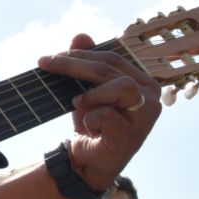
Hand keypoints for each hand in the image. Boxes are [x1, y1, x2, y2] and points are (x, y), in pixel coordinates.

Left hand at [37, 35, 160, 191]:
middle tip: (45, 64)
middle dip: (74, 65)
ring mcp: (146, 117)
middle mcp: (152, 96)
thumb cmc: (93, 124)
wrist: (88, 162)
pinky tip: (88, 127)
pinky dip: (92, 118)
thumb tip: (81, 35)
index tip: (50, 57)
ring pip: (122, 87)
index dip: (80, 54)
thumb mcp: (85, 91)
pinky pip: (109, 116)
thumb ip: (85, 63)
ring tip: (75, 102)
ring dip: (91, 92)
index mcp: (142, 81)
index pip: (112, 58)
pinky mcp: (134, 136)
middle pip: (111, 69)